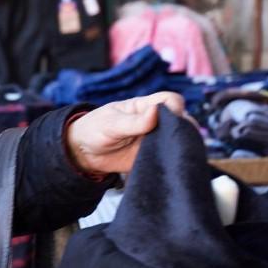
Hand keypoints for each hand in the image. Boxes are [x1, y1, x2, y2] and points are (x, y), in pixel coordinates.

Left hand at [65, 91, 186, 177]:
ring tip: (175, 156)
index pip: (170, 100)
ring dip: (181, 148)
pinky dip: (173, 163)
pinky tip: (172, 167)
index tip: (174, 120)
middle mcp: (155, 122)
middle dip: (183, 131)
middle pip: (181, 121)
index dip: (176, 107)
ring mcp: (155, 140)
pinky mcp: (153, 158)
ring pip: (178, 141)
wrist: (84, 153)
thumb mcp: (111, 124)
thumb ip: (133, 121)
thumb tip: (156, 111)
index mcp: (145, 107)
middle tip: (176, 142)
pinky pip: (168, 159)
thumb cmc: (95, 129)